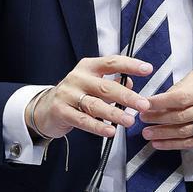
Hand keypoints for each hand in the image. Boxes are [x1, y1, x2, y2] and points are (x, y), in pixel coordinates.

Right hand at [27, 55, 152, 139]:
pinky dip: (97, 126)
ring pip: (95, 104)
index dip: (130, 65)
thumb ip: (113, 83)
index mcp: (88, 67)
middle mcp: (77, 78)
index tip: (147, 69)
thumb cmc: (75, 95)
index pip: (111, 62)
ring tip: (129, 121)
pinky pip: (82, 120)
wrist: (46, 108)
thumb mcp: (93, 84)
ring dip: (114, 113)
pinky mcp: (61, 111)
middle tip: (143, 104)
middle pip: (105, 86)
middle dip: (127, 96)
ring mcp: (68, 94)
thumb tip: (131, 84)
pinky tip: (110, 131)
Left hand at [139, 66, 192, 149]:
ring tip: (148, 134)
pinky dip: (176, 145)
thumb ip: (180, 88)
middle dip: (158, 119)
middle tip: (143, 119)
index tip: (145, 104)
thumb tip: (158, 100)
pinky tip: (162, 143)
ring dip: (164, 135)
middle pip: (182, 117)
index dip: (160, 103)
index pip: (181, 98)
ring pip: (187, 132)